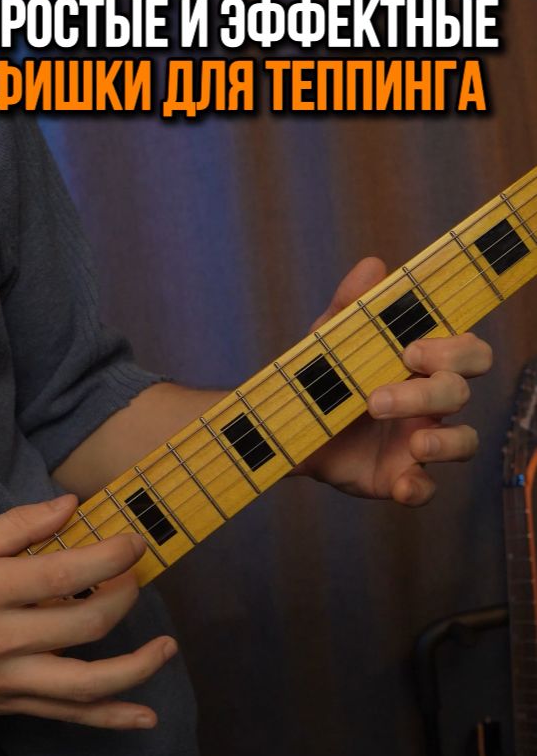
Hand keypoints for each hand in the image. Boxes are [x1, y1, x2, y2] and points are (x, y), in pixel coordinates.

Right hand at [0, 495, 176, 727]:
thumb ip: (15, 526)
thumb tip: (71, 505)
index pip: (64, 574)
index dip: (110, 557)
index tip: (133, 542)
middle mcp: (1, 639)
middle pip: (85, 624)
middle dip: (125, 596)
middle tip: (134, 576)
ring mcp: (8, 680)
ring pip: (86, 683)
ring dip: (137, 666)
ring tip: (167, 647)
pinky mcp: (11, 706)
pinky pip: (68, 717)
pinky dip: (111, 720)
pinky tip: (145, 718)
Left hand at [298, 257, 491, 505]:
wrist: (287, 431)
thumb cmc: (323, 378)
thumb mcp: (329, 341)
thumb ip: (350, 305)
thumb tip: (373, 266)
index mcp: (422, 364)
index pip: (468, 350)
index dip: (455, 349)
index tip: (412, 350)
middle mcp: (430, 402)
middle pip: (463, 390)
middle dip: (433, 391)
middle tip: (380, 397)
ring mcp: (421, 442)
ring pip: (465, 441)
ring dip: (444, 442)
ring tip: (415, 444)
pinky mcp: (402, 477)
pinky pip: (428, 489)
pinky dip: (420, 488)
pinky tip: (401, 484)